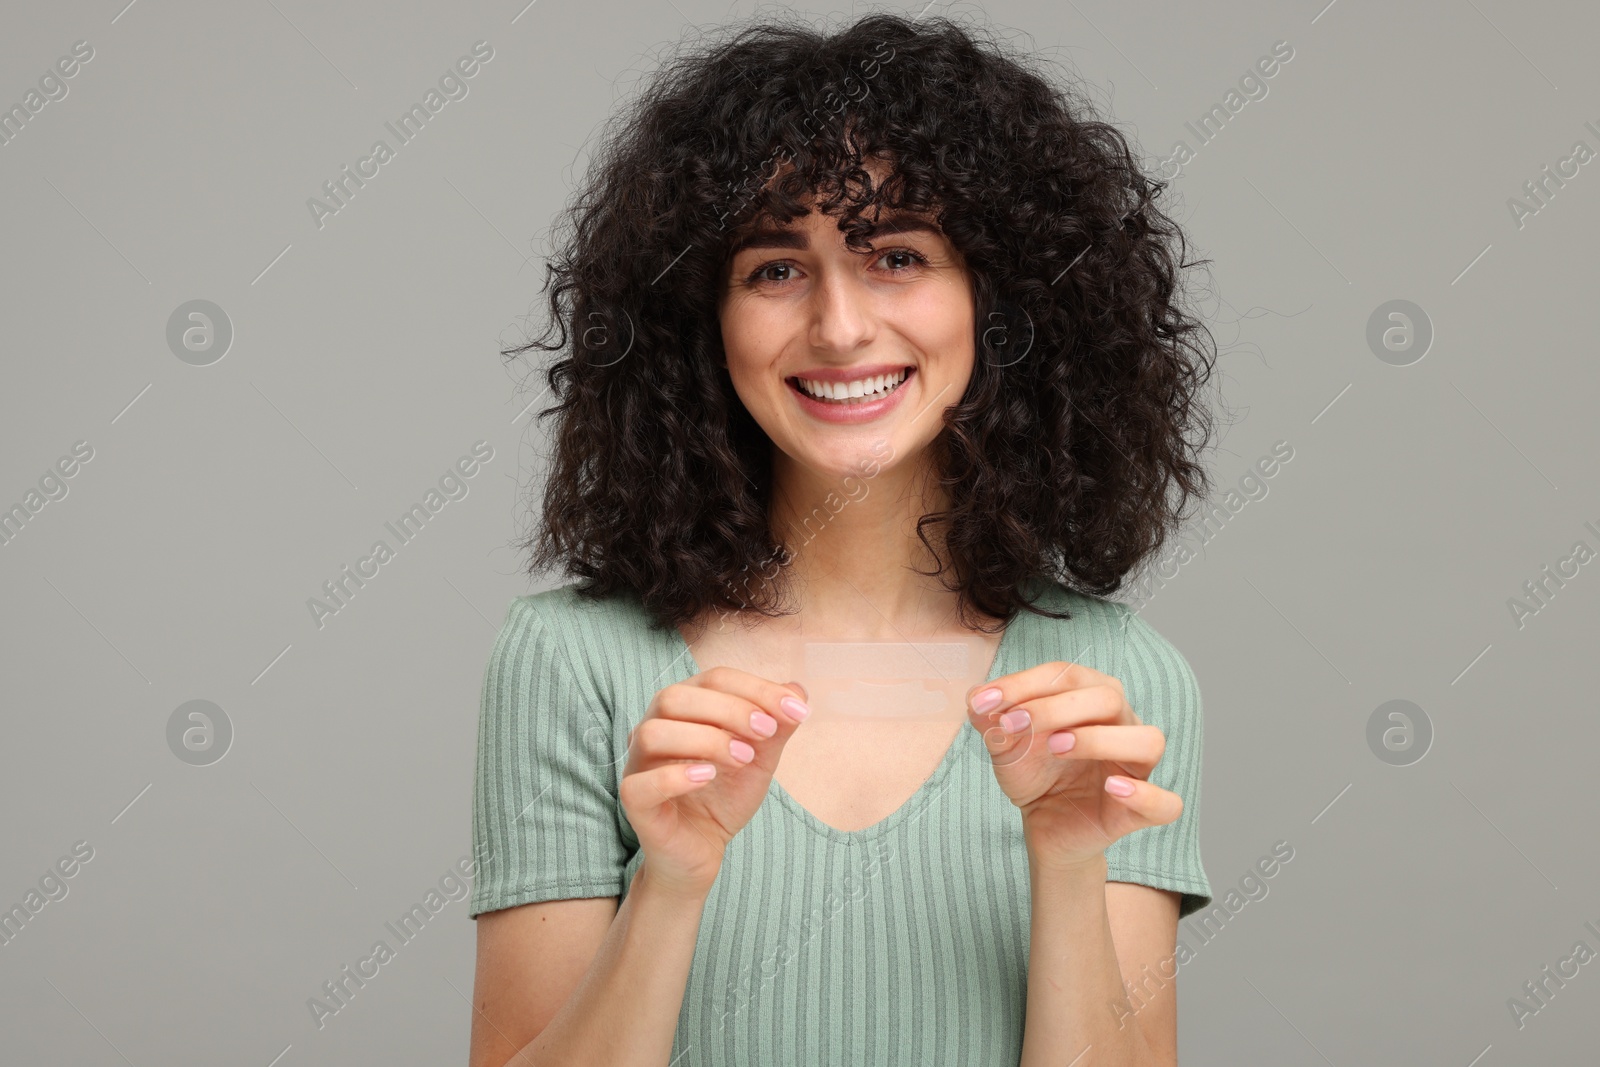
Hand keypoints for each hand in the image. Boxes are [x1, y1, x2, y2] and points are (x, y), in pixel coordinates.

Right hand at [621, 668, 809, 897]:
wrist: (703, 849)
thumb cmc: (723, 797)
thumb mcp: (759, 758)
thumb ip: (776, 726)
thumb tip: (797, 691)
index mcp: (683, 708)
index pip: (714, 678)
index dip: (756, 689)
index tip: (794, 711)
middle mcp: (653, 727)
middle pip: (676, 697)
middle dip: (729, 709)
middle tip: (766, 732)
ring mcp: (638, 764)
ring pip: (653, 734)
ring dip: (705, 740)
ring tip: (743, 759)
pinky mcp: (634, 801)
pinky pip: (640, 784)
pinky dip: (676, 776)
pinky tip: (708, 777)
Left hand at [965, 661, 1180, 869]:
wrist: (1043, 825)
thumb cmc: (1034, 773)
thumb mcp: (1004, 744)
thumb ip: (991, 719)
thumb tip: (977, 699)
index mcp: (1092, 696)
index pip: (1066, 675)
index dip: (1024, 683)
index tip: (985, 701)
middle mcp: (1122, 723)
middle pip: (1108, 697)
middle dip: (1055, 707)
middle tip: (1015, 725)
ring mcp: (1136, 766)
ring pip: (1148, 740)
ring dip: (1099, 739)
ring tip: (1056, 748)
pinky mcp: (1141, 810)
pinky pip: (1166, 802)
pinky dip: (1145, 795)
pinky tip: (1112, 788)